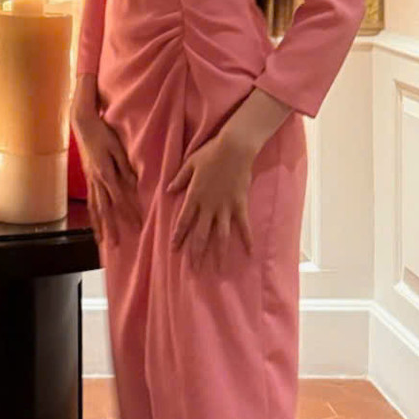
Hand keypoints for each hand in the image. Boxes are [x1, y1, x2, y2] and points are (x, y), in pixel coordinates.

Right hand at [72, 103, 141, 245]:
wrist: (82, 123)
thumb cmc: (103, 132)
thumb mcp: (118, 147)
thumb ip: (125, 167)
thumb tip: (135, 184)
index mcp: (105, 173)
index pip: (119, 198)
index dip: (129, 212)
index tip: (139, 225)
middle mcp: (96, 180)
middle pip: (104, 208)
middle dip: (110, 227)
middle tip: (115, 244)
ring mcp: (90, 180)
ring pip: (94, 207)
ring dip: (98, 225)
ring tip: (101, 240)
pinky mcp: (87, 177)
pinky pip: (90, 200)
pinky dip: (93, 214)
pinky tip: (95, 221)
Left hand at [169, 129, 254, 265]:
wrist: (234, 149)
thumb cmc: (210, 153)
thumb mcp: (190, 164)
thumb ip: (179, 179)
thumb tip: (168, 190)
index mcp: (194, 196)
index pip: (183, 221)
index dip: (178, 236)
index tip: (174, 249)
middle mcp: (208, 206)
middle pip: (200, 234)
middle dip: (196, 253)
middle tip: (194, 270)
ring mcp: (225, 207)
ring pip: (221, 236)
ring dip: (219, 253)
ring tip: (219, 270)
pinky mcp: (240, 205)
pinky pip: (243, 226)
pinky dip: (247, 239)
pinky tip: (250, 252)